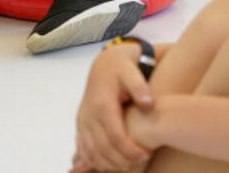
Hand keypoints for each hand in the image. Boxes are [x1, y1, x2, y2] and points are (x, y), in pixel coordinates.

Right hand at [72, 42, 153, 172]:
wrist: (103, 65)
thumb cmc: (121, 69)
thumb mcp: (132, 72)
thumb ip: (140, 87)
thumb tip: (148, 104)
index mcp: (102, 104)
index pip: (115, 136)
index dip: (130, 150)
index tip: (146, 154)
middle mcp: (89, 115)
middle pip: (103, 148)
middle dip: (122, 160)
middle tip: (140, 162)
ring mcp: (82, 121)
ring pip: (91, 152)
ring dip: (108, 164)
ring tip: (128, 165)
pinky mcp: (80, 124)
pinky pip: (83, 149)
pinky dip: (94, 161)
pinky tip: (110, 164)